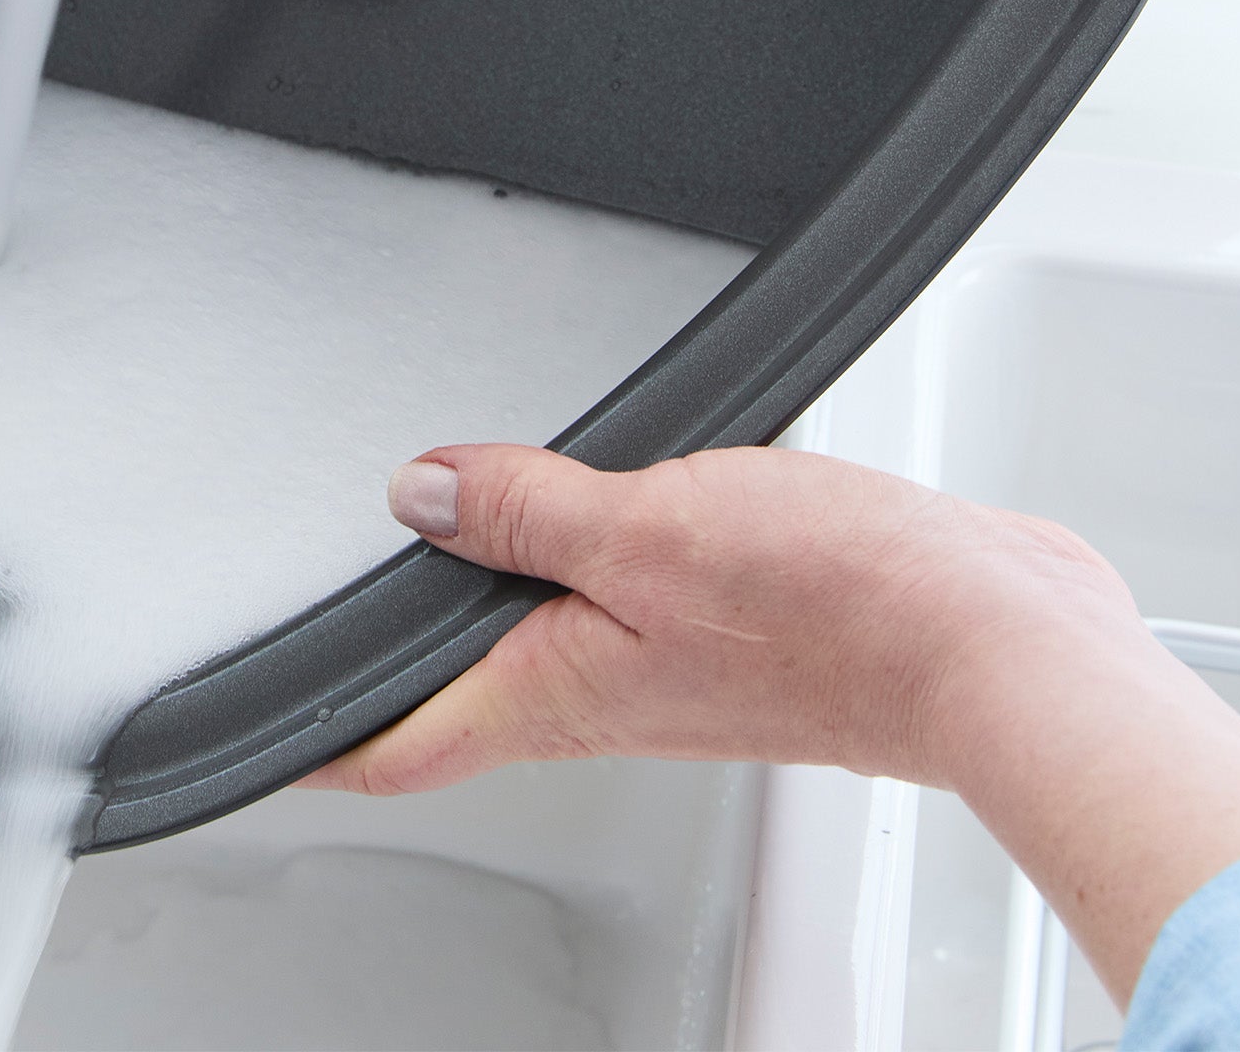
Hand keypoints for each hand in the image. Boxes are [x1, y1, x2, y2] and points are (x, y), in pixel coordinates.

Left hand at [310, 443, 1239, 1002]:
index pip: (398, 742)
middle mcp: (604, 690)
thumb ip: (524, 509)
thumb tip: (420, 495)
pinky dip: (571, 559)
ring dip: (476, 601)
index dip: (310, 740)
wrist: (998, 636)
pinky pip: (616, 594)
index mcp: (557, 688)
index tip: (241, 733)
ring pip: (535, 639)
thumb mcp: (645, 525)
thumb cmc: (842, 606)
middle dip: (381, 660)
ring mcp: (668, 664)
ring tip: (423, 558)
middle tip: (315, 627)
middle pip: (457, 693)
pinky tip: (579, 515)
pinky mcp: (733, 626)